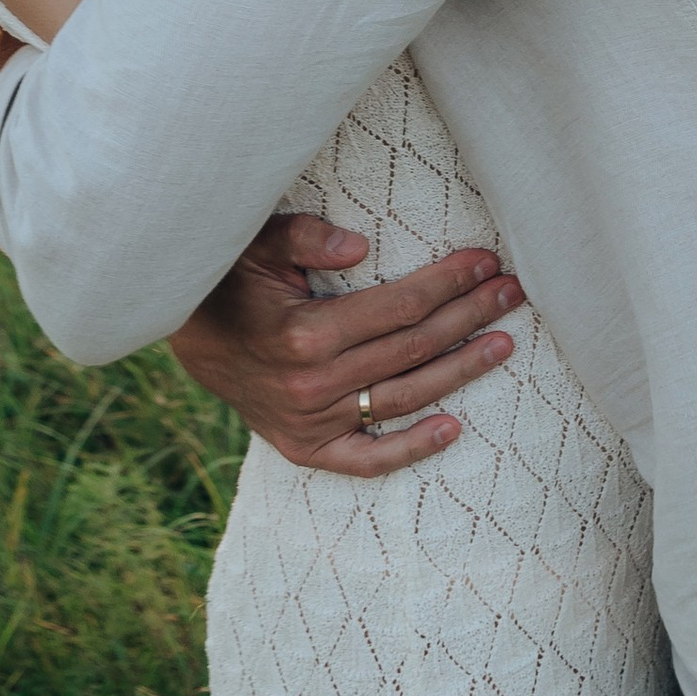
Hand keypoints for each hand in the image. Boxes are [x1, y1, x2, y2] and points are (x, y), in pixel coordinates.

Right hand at [166, 210, 524, 472]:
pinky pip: (365, 459)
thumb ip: (306, 236)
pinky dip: (409, 449)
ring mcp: (311, 422)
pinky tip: (452, 430)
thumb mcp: (257, 242)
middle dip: (469, 316)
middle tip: (511, 293)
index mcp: (305, 333)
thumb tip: (360, 244)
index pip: (400, 307)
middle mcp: (313, 384)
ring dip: (460, 370)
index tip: (485, 262)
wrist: (185, 332)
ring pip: (403, 397)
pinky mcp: (304, 447)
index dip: (448, 283)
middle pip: (412, 349)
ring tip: (502, 344)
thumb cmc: (230, 276)